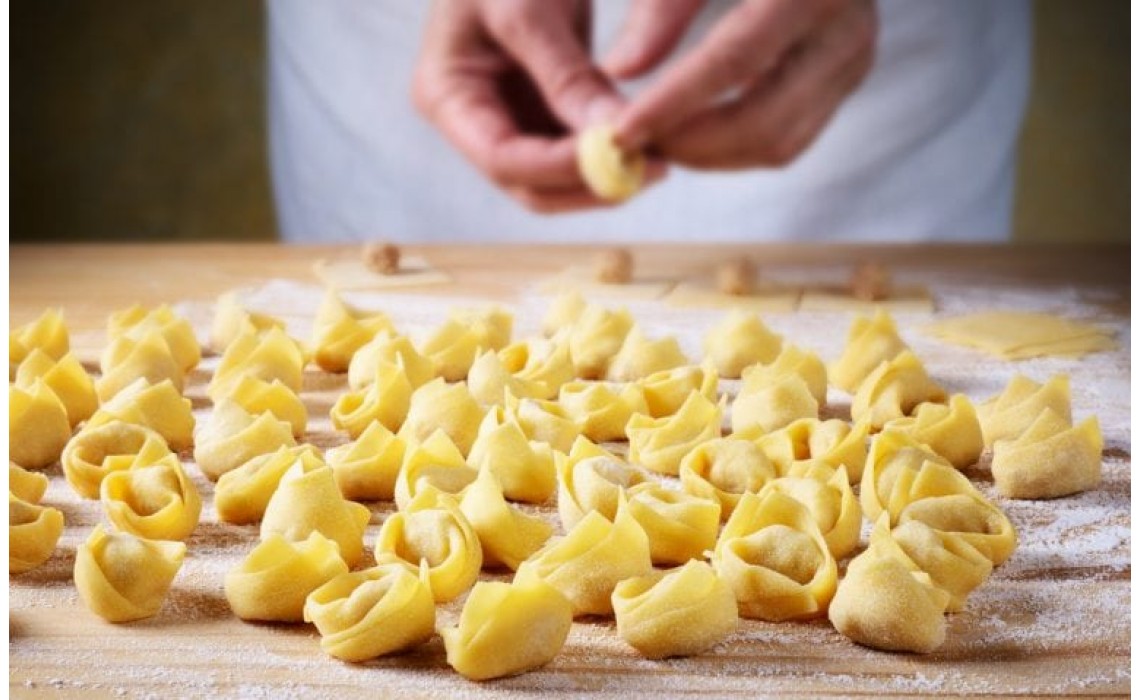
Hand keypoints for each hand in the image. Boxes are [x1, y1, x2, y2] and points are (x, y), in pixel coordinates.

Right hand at [412, 0, 663, 212]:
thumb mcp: (527, 5)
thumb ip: (566, 74)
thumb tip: (612, 134)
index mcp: (446, 95)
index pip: (501, 159)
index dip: (559, 167)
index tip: (619, 155)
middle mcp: (472, 120)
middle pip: (529, 184)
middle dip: (589, 184)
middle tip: (652, 171)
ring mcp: (508, 120)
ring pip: (557, 178)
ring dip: (606, 176)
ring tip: (662, 159)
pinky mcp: (542, 111)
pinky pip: (577, 150)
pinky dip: (611, 151)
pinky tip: (652, 142)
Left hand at [606, 0, 876, 169]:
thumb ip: (663, 5)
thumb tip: (620, 69)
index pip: (732, 61)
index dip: (672, 104)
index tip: (622, 132)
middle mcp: (846, 29)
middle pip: (763, 121)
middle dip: (691, 146)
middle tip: (634, 148)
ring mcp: (852, 61)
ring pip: (779, 144)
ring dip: (711, 156)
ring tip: (657, 140)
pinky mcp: (846, 81)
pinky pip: (790, 139)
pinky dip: (737, 148)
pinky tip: (693, 133)